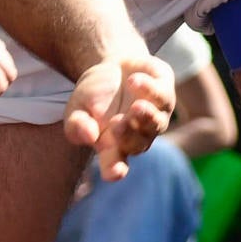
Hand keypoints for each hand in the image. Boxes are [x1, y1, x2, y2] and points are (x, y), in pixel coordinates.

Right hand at [63, 53, 175, 180]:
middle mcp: (137, 135)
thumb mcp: (76, 109)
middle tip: (116, 124)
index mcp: (113, 147)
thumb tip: (89, 136)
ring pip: (157, 124)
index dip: (114, 170)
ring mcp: (154, 115)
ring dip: (147, 118)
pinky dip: (148, 88)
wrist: (110, 68)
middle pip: (138, 144)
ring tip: (136, 107)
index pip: (114, 165)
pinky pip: (162, 95)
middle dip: (128, 135)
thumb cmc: (92, 98)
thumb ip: (77, 125)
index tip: (115, 173)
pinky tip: (133, 81)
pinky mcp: (164, 92)